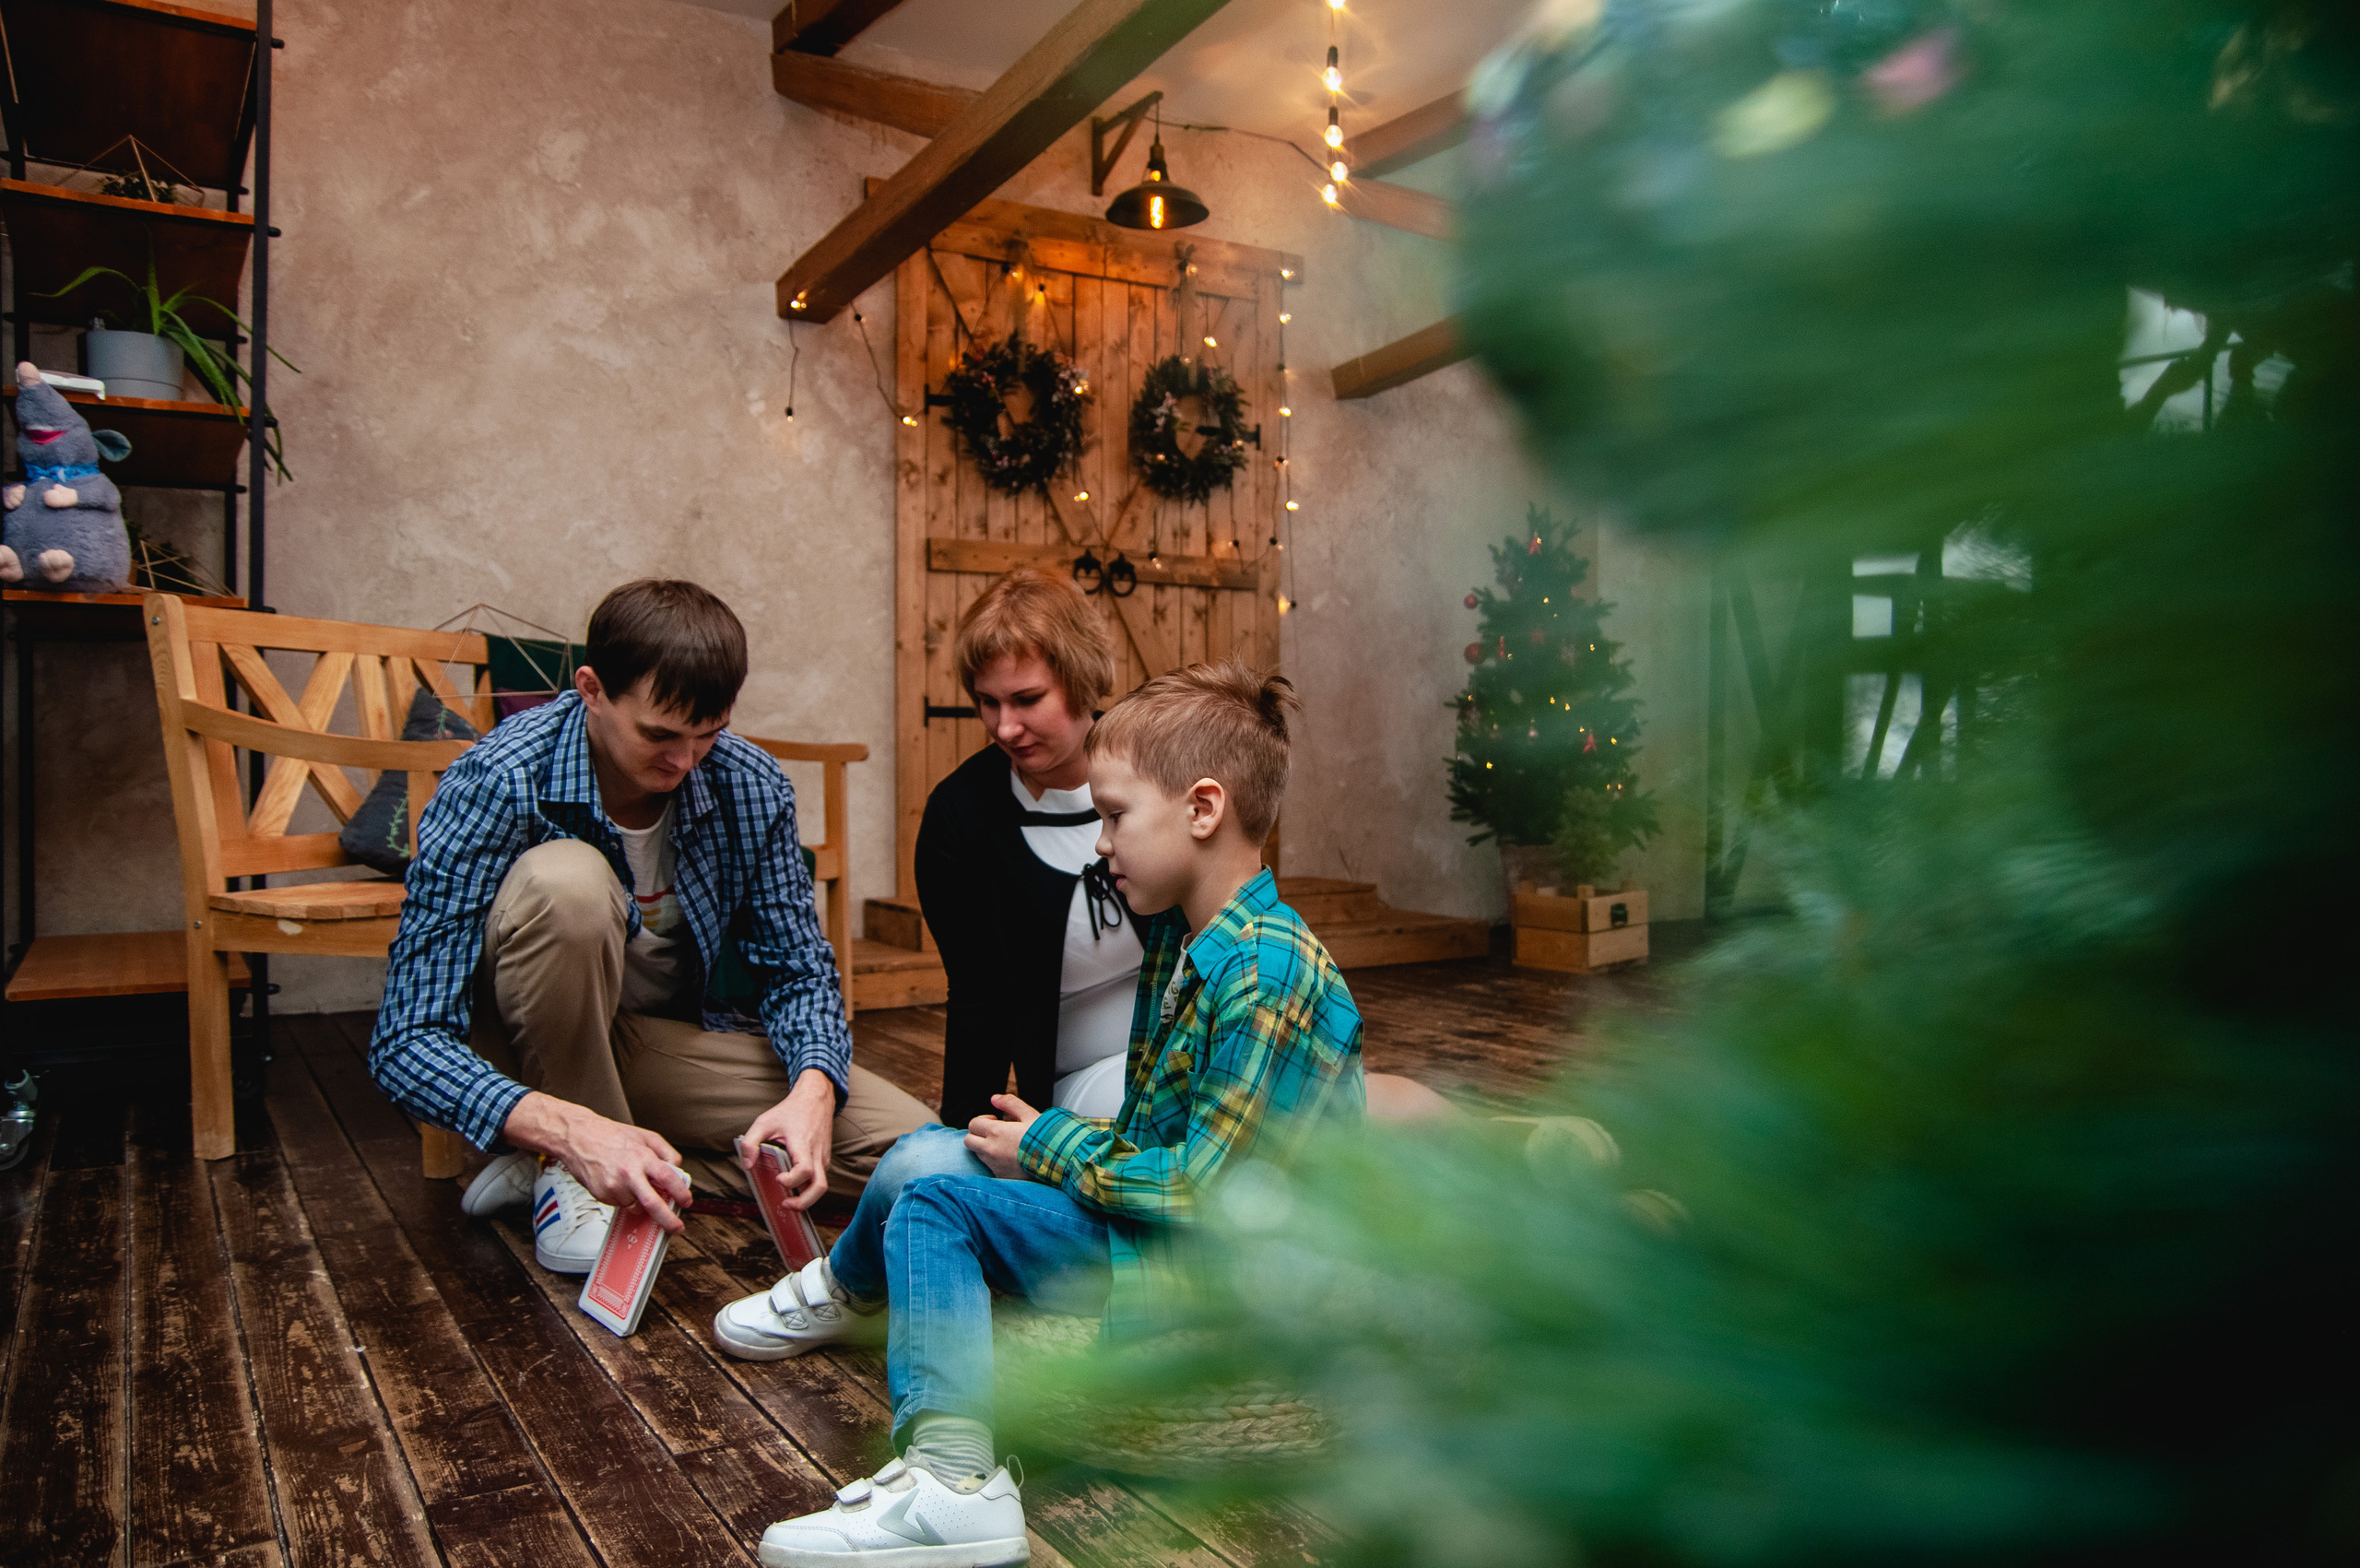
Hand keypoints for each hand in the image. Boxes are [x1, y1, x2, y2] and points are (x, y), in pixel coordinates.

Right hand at [502, 1091, 691, 1232]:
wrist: (579, 1137)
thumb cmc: (611, 1135)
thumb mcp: (645, 1136)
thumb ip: (665, 1152)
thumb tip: (678, 1169)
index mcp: (642, 1157)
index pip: (668, 1178)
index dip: (681, 1192)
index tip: (687, 1201)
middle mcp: (628, 1173)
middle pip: (653, 1204)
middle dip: (667, 1220)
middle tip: (676, 1227)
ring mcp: (613, 1186)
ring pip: (636, 1206)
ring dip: (641, 1202)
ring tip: (633, 1184)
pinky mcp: (601, 1195)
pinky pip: (620, 1204)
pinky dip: (624, 1198)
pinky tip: (618, 1182)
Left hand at [738, 1068, 837, 1210]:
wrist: (815, 1099)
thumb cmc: (791, 1111)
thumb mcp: (764, 1122)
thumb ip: (750, 1143)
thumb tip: (747, 1165)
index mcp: (802, 1144)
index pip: (804, 1170)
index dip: (792, 1180)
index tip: (778, 1179)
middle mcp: (816, 1154)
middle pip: (819, 1187)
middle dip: (804, 1202)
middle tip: (786, 1204)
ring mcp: (823, 1158)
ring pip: (821, 1186)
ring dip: (806, 1198)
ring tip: (788, 1200)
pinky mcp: (824, 1159)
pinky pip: (819, 1179)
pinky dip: (808, 1188)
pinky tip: (793, 1186)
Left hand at [964, 1093, 1040, 1178]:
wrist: (1057, 1163)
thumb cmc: (1045, 1137)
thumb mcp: (1030, 1115)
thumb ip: (1010, 1104)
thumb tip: (994, 1099)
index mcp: (996, 1132)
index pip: (973, 1124)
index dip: (983, 1120)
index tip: (995, 1121)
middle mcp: (991, 1150)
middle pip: (968, 1140)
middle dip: (977, 1134)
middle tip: (994, 1133)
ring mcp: (994, 1165)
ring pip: (978, 1154)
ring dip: (986, 1148)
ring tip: (1006, 1145)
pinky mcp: (1001, 1177)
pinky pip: (991, 1167)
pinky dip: (996, 1161)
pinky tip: (1012, 1158)